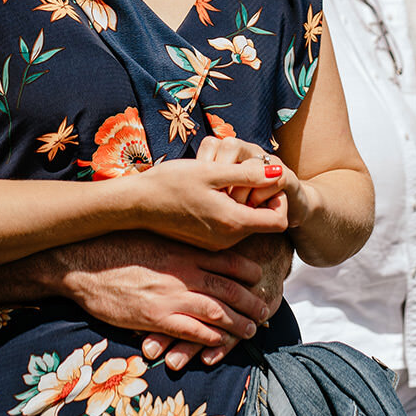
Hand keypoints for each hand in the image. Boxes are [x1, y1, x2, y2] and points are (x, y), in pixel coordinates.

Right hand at [58, 232, 273, 367]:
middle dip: (251, 301)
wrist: (83, 263)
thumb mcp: (152, 239)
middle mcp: (183, 272)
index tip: (258, 277)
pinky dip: (210, 338)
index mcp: (182, 250)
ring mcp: (171, 295)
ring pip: (217, 311)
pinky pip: (192, 330)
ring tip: (252, 330)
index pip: (226, 260)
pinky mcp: (156, 317)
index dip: (247, 271)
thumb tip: (190, 249)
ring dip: (238, 323)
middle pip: (229, 287)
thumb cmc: (114, 248)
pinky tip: (221, 343)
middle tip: (266, 310)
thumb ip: (175, 246)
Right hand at [133, 152, 288, 249]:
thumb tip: (279, 171)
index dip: (279, 199)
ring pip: (245, 224)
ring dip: (243, 203)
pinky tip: (210, 193)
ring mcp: (215, 243)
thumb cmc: (171, 183)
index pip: (280, 221)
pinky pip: (229, 228)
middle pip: (264, 223)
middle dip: (261, 198)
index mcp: (233, 223)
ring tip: (223, 182)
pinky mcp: (204, 241)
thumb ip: (248, 174)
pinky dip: (228, 211)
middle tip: (243, 175)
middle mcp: (228, 239)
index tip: (266, 179)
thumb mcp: (212, 172)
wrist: (135, 203)